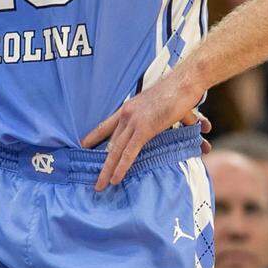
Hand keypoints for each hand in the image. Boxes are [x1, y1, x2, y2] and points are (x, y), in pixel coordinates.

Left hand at [81, 73, 209, 190]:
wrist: (185, 82)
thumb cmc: (178, 93)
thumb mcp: (160, 106)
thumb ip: (157, 119)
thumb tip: (161, 130)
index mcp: (128, 108)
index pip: (106, 124)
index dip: (94, 136)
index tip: (83, 145)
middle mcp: (126, 114)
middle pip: (109, 142)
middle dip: (100, 161)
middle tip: (93, 177)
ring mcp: (133, 121)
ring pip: (115, 150)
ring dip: (107, 170)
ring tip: (99, 185)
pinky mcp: (144, 128)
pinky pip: (129, 152)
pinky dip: (121, 166)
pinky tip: (115, 178)